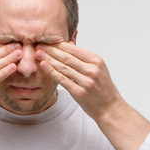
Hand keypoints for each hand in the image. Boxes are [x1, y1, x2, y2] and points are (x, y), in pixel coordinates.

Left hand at [35, 41, 149, 149]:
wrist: (110, 107)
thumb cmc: (103, 88)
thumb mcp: (98, 68)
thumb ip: (83, 58)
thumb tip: (67, 45)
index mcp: (96, 60)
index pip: (74, 49)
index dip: (58, 44)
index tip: (47, 41)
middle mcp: (92, 70)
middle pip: (67, 57)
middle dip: (51, 50)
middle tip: (39, 45)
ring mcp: (86, 82)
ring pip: (63, 67)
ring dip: (48, 59)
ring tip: (38, 54)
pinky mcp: (80, 93)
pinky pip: (62, 80)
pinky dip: (52, 72)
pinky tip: (44, 66)